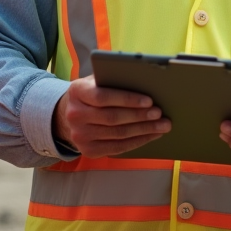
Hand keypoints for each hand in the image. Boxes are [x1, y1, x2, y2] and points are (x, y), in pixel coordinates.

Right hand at [52, 75, 171, 157]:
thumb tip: (145, 81)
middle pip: (112, 118)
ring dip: (143, 131)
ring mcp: (79, 136)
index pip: (103, 97)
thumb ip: (113, 79)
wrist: (68, 115)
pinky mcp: (88, 151)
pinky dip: (137, 142)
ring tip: (162, 125)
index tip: (149, 100)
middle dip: (139, 116)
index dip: (127, 99)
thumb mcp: (96, 81)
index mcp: (77, 92)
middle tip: (159, 113)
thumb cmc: (92, 92)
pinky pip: (117, 148)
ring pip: (117, 134)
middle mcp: (75, 115)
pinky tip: (150, 135)